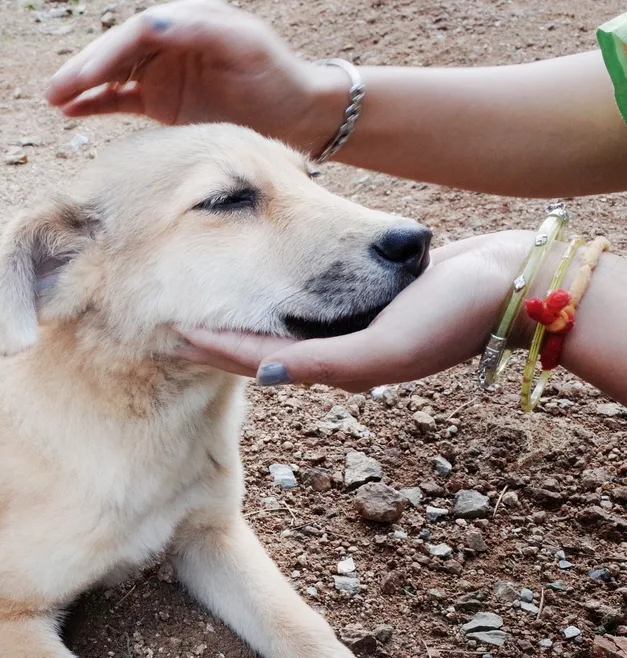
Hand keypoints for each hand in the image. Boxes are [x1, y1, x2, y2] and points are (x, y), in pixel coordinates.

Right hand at [45, 0, 340, 152]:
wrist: (292, 115)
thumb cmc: (274, 77)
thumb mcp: (244, 47)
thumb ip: (200, 30)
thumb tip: (151, 23)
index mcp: (188, 21)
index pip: (138, 31)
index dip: (110, 51)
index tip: (89, 74)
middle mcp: (170, 42)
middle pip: (117, 50)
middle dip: (84, 68)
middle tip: (55, 89)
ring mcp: (162, 71)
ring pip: (111, 74)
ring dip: (81, 85)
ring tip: (52, 99)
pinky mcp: (159, 101)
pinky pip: (118, 99)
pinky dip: (93, 104)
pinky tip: (69, 111)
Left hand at [176, 230, 535, 392]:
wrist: (509, 284)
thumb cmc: (450, 317)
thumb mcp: (380, 349)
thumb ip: (320, 362)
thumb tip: (264, 372)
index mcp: (330, 363)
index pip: (251, 356)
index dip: (207, 343)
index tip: (163, 329)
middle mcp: (331, 346)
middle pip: (256, 339)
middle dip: (213, 331)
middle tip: (161, 309)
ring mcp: (347, 322)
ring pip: (276, 316)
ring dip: (238, 307)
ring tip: (195, 290)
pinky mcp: (363, 294)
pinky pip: (306, 294)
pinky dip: (276, 288)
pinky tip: (258, 271)